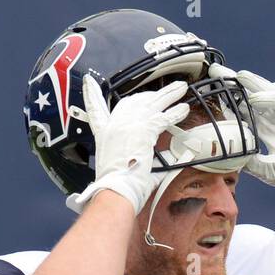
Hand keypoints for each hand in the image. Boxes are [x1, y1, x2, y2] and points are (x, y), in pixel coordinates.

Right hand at [66, 76, 189, 214]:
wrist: (115, 190)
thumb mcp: (121, 166)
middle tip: (161, 92)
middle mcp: (114, 125)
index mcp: (103, 134)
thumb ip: (142, 158)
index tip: (90, 84)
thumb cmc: (117, 187)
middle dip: (149, 94)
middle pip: (133, 101)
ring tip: (181, 89)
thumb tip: (166, 158)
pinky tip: (184, 109)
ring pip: (152, 103)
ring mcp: (128, 125)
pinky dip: (176, 113)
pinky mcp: (143, 130)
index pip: (96, 109)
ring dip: (169, 95)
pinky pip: (164, 117)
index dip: (92, 95)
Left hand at [210, 63, 274, 199]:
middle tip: (214, 73)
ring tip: (232, 74)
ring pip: (267, 94)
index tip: (211, 97)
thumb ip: (255, 165)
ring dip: (250, 84)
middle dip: (234, 86)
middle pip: (252, 98)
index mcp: (269, 130)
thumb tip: (234, 160)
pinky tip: (255, 94)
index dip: (229, 105)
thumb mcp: (273, 172)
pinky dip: (271, 98)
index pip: (245, 114)